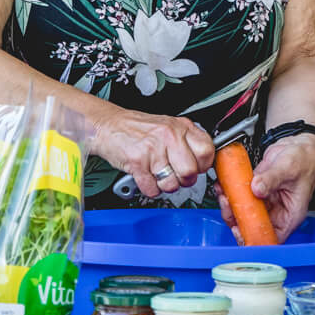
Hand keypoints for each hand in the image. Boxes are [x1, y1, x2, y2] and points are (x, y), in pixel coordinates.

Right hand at [88, 107, 213, 198]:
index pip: (207, 151)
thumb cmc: (137, 129)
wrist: (108, 126)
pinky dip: (149, 188)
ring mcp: (153, 150)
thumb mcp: (168, 126)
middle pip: (190, 173)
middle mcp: (169, 136)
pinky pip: (152, 189)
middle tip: (175, 174)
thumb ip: (187, 141)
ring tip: (157, 174)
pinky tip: (145, 176)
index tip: (195, 167)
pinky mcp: (138, 163)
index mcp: (180, 126)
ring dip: (164, 185)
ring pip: (171, 184)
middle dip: (183, 180)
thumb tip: (204, 161)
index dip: (202, 165)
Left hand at [217, 134, 314, 241]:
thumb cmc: (305, 161)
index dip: (254, 238)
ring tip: (224, 194)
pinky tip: (224, 185)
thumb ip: (271, 179)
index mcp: (289, 215)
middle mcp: (277, 211)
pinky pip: (242, 196)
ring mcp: (266, 201)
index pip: (271, 237)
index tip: (239, 230)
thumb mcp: (288, 169)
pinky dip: (231, 192)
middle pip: (253, 225)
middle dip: (237, 218)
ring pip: (244, 212)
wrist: (300, 146)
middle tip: (228, 205)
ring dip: (231, 205)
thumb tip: (257, 188)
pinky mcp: (257, 190)